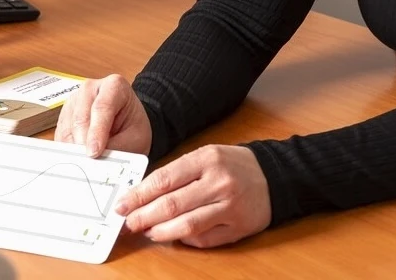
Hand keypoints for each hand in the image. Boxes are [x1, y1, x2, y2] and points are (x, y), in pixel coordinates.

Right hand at [54, 74, 151, 157]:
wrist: (127, 121)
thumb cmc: (132, 125)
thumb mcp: (137, 136)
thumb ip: (120, 146)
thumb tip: (100, 160)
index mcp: (114, 85)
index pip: (102, 107)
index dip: (97, 131)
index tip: (94, 152)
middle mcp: (90, 89)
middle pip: (81, 117)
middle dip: (83, 143)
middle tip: (88, 164)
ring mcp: (74, 101)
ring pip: (68, 128)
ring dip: (74, 149)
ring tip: (85, 165)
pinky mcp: (64, 115)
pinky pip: (61, 136)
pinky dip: (67, 150)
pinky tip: (77, 159)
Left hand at [115, 144, 270, 247]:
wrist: (273, 176)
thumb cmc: (232, 164)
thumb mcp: (207, 155)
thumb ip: (179, 172)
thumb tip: (144, 192)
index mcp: (207, 159)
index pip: (165, 178)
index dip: (140, 194)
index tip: (122, 203)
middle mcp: (218, 182)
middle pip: (172, 204)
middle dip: (143, 215)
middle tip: (127, 222)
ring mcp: (229, 207)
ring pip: (186, 225)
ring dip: (160, 231)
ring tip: (146, 231)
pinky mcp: (237, 228)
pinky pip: (204, 239)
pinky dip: (184, 239)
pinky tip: (172, 235)